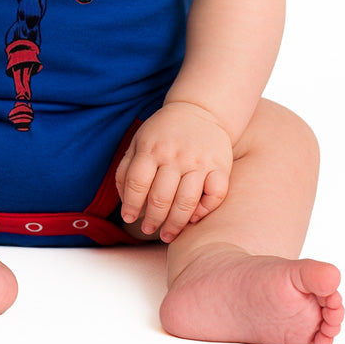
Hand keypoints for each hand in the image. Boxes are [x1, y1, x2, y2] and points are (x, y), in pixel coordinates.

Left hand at [115, 102, 232, 241]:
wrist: (199, 108)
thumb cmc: (164, 131)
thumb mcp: (139, 140)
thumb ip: (126, 168)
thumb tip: (124, 201)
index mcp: (151, 148)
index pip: (137, 183)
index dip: (131, 205)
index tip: (129, 218)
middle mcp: (175, 155)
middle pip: (160, 197)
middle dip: (152, 220)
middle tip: (148, 229)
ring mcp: (199, 161)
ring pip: (186, 202)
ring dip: (175, 224)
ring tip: (168, 234)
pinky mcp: (220, 166)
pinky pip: (215, 195)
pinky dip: (205, 210)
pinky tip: (195, 217)